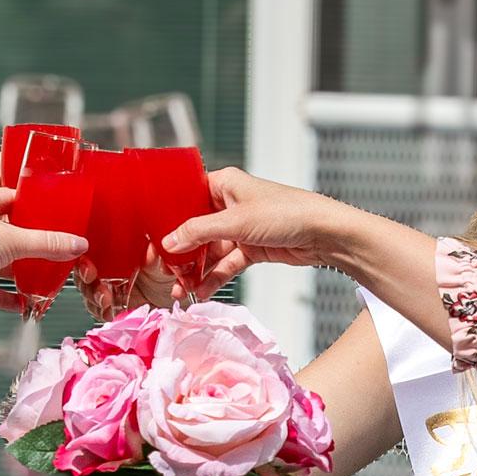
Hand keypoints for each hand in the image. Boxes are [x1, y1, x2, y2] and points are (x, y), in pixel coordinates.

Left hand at [0, 164, 85, 311]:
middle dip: (23, 238)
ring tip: (38, 272)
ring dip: (15, 268)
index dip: (28, 202)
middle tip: (46, 241)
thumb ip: (48, 243)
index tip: (47, 209)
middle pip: (2, 229)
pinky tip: (20, 302)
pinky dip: (3, 295)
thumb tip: (75, 244)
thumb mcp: (14, 239)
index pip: (7, 195)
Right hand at [158, 169, 362, 287]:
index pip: (187, 196)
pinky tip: (200, 291)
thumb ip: (199, 232)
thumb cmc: (287, 212)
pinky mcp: (251, 247)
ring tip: (179, 290)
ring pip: (210, 250)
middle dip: (181, 252)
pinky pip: (226, 264)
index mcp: (225, 184)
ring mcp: (241, 227)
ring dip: (196, 270)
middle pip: (196, 228)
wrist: (324, 233)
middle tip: (164, 271)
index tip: (153, 236)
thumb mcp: (236, 222)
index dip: (169, 216)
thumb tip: (169, 242)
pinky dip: (214, 277)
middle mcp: (230, 203)